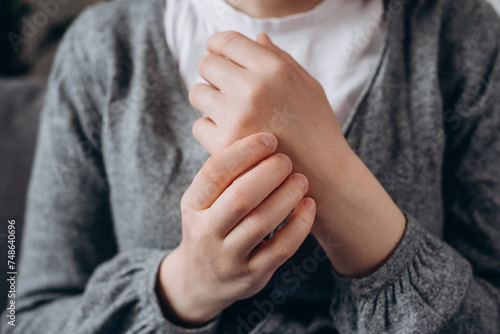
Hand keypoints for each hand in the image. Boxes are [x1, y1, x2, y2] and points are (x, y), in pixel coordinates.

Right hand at [156, 132, 315, 325]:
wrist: (200, 281)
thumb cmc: (209, 228)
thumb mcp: (202, 203)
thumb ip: (223, 176)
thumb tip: (258, 131)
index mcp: (191, 206)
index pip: (214, 172)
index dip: (244, 151)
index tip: (269, 139)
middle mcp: (205, 233)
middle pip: (240, 197)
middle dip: (269, 173)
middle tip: (286, 160)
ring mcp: (228, 257)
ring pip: (262, 222)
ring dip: (287, 196)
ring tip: (301, 179)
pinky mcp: (252, 275)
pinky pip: (281, 248)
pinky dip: (299, 224)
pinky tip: (309, 205)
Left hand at [189, 31, 350, 179]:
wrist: (323, 176)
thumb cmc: (318, 128)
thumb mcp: (308, 86)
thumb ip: (280, 58)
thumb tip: (258, 38)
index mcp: (274, 70)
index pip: (227, 41)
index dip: (218, 45)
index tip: (218, 54)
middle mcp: (252, 90)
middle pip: (206, 64)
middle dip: (212, 72)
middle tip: (223, 85)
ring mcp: (236, 118)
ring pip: (197, 94)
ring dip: (208, 100)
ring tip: (227, 111)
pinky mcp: (225, 146)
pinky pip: (198, 125)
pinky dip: (210, 128)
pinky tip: (229, 134)